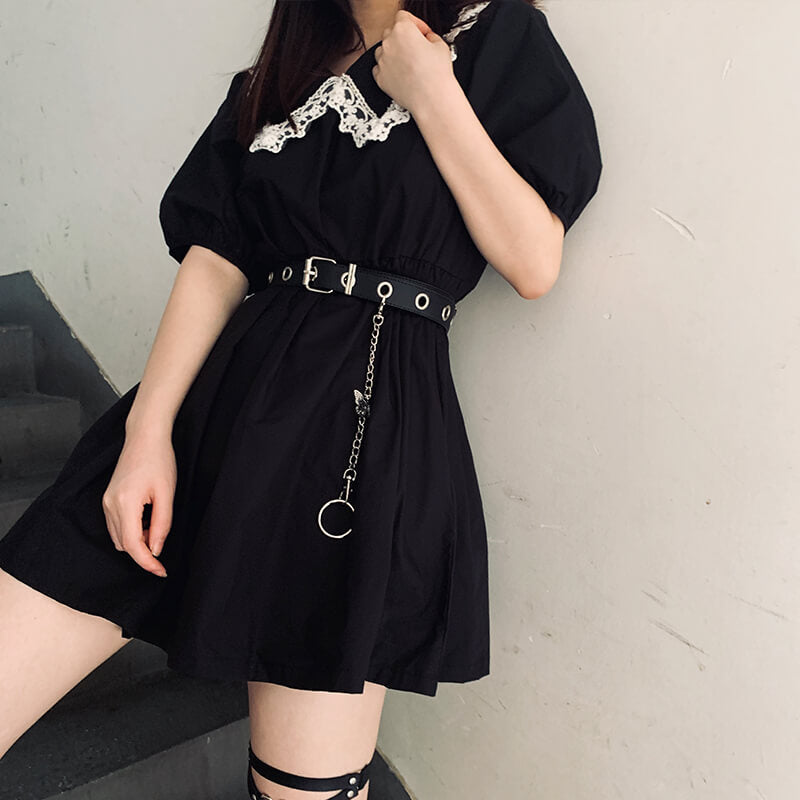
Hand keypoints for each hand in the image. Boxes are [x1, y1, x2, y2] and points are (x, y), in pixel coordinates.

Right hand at [102, 429, 176, 576]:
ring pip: (119, 537)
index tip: (161, 571)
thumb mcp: (167, 494)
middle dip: (144, 551)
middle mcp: (109, 505)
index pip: (133, 545)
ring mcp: (105, 502)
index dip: (147, 562)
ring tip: (156, 526)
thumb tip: (156, 549)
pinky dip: (131, 530)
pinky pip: (116, 525)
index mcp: (124, 504)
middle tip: (163, 543)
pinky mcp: (107, 498)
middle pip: (124, 544)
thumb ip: (161, 524)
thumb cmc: (159, 461)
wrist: (145, 437)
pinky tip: (147, 520)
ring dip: (137, 541)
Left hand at [372, 9, 456, 115]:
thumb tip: (427, 39)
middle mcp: (389, 43)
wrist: (431, 99)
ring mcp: (382, 61)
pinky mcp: (380, 78)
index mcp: (403, 30)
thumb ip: (430, 37)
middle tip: (416, 48)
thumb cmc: (437, 74)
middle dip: (403, 38)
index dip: (415, 24)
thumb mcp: (441, 46)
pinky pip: (380, 69)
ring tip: (407, 63)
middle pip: (391, 32)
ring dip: (393, 53)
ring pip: (383, 50)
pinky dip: (388, 69)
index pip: (403, 17)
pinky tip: (400, 74)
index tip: (421, 33)